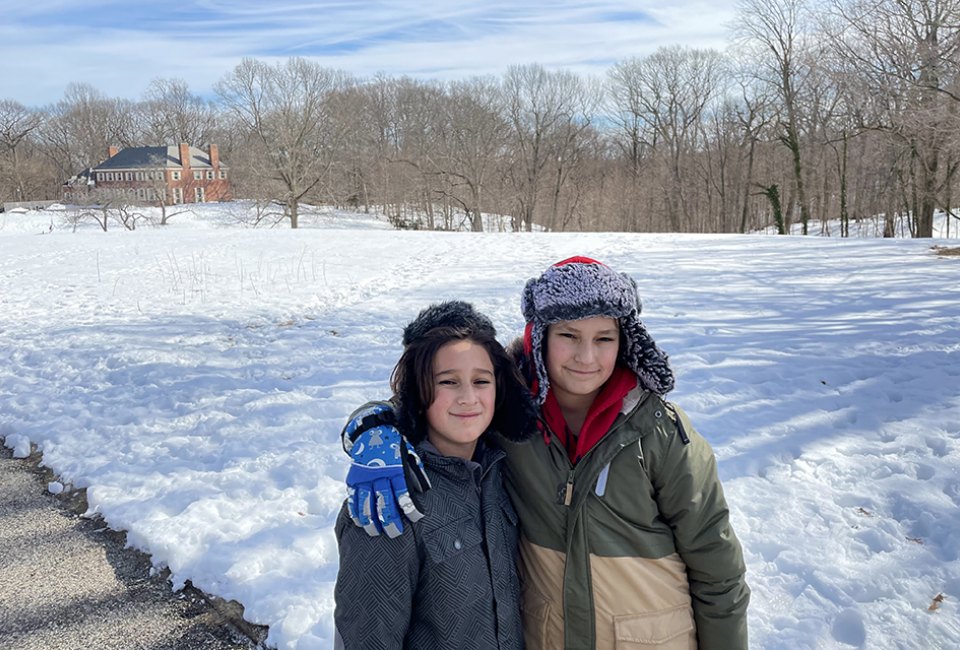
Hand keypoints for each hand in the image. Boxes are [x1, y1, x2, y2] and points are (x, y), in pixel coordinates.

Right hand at [342, 404, 429, 537]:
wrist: (372, 430)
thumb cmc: (395, 446)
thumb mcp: (410, 454)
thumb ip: (417, 472)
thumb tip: (424, 491)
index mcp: (395, 469)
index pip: (403, 493)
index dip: (410, 508)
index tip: (416, 518)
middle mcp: (378, 474)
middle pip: (384, 503)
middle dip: (390, 520)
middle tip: (395, 533)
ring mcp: (364, 477)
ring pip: (366, 504)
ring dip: (371, 521)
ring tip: (376, 532)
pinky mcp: (353, 478)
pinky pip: (353, 499)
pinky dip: (356, 512)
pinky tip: (360, 522)